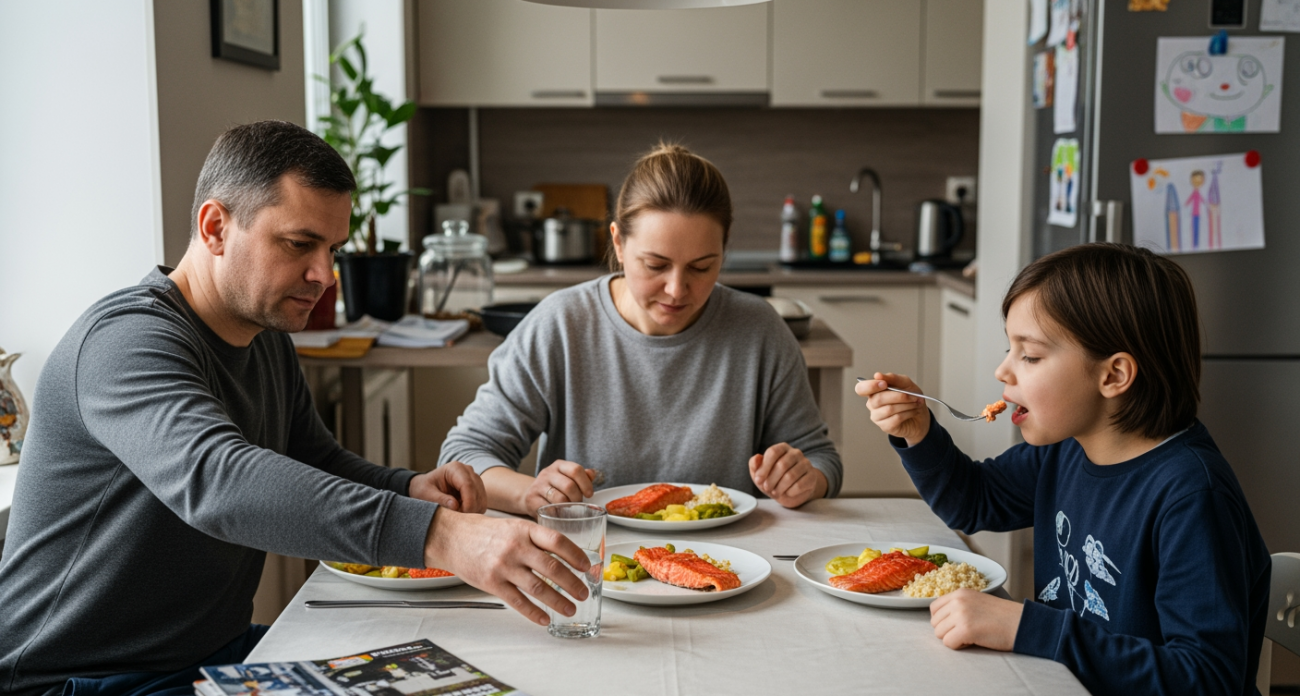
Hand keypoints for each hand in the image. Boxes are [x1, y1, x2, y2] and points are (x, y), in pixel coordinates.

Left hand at [409, 462, 485, 513]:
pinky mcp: (477, 488)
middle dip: (470, 508)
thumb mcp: (426, 494)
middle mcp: (467, 471)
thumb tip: (455, 506)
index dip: (468, 502)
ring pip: (481, 498)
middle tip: (457, 518)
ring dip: (473, 510)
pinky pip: (481, 502)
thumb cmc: (424, 488)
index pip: (468, 484)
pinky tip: (462, 512)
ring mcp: (474, 479)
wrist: (425, 486)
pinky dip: (474, 510)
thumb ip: (440, 499)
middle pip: (477, 491)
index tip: (462, 515)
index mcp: (455, 468)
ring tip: (458, 515)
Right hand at [423, 508, 591, 625]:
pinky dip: (533, 612)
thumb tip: (563, 557)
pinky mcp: (491, 583)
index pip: (557, 541)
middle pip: (552, 567)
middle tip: (583, 592)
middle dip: (572, 583)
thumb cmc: (484, 532)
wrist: (451, 537)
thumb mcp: (513, 527)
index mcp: (524, 530)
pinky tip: (544, 618)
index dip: (575, 555)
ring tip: (570, 609)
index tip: (586, 566)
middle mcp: (516, 547)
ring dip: (558, 601)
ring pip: (538, 588)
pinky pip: (517, 601)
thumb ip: (535, 539)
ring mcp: (503, 566)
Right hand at [523, 460, 596, 515]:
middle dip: (577, 498)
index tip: (589, 494)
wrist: (532, 494)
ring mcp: (538, 486)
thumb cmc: (555, 487)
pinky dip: (557, 513)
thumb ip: (582, 476)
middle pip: (569, 485)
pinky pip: (549, 509)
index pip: (576, 470)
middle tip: (578, 504)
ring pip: (560, 498)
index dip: (586, 483)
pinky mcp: (531, 499)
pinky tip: (559, 513)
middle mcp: (547, 473)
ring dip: (568, 507)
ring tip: (569, 509)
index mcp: (559, 465)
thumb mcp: (568, 477)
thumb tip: (592, 474)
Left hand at [748, 443, 826, 507]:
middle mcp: (795, 453)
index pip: (773, 452)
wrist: (792, 492)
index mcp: (782, 448)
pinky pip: (800, 485)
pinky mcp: (812, 476)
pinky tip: (787, 493)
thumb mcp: (760, 473)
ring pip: (791, 476)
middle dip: (771, 480)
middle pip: (782, 465)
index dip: (764, 468)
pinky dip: (790, 492)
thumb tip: (757, 458)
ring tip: (775, 493)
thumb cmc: (774, 479)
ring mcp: (806, 464)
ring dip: (779, 487)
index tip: (758, 480)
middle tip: (766, 488)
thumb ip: (754, 465)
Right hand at [856, 372, 931, 446]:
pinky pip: (895, 418)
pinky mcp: (885, 426)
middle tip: (913, 396)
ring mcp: (877, 416)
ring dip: (907, 405)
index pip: (861, 389)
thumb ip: (892, 378)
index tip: (884, 384)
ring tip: (916, 403)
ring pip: (889, 409)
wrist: (921, 415)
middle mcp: (872, 404)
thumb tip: (877, 375)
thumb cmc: (910, 398)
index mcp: (874, 391)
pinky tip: (914, 411)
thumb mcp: (905, 383)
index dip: (870, 386)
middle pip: (878, 399)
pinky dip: (908, 413)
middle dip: (899, 396)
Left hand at [929, 589, 1021, 650]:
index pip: (934, 607)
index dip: (942, 620)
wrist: (1021, 623)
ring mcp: (961, 614)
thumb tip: (942, 619)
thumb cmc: (1002, 616)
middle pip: (935, 622)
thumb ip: (959, 606)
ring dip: (952, 638)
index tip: (954, 625)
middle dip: (947, 631)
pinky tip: (972, 641)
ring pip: (939, 634)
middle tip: (965, 632)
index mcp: (959, 593)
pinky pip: (948, 643)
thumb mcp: (977, 602)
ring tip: (970, 636)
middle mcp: (957, 601)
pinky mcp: (966, 629)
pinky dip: (959, 646)